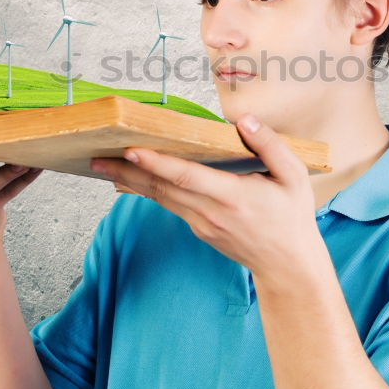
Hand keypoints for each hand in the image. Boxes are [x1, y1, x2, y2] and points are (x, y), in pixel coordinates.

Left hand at [90, 114, 321, 277]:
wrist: (287, 267)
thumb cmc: (292, 219)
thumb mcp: (294, 177)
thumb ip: (270, 145)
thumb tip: (245, 121)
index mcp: (231, 195)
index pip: (185, 176)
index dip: (156, 163)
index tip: (130, 151)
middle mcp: (209, 211)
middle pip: (161, 187)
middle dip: (126, 171)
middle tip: (95, 156)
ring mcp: (201, 223)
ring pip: (159, 198)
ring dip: (130, 181)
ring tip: (103, 165)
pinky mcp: (198, 229)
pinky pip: (169, 205)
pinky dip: (148, 191)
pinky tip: (131, 180)